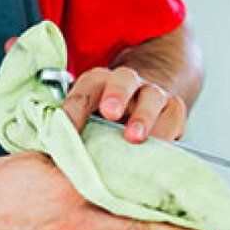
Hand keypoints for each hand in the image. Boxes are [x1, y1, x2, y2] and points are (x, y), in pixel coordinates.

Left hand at [62, 65, 186, 143]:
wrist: (142, 103)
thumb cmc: (105, 118)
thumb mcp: (86, 117)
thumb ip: (72, 129)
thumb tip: (55, 151)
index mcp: (99, 81)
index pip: (85, 88)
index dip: (75, 107)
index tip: (66, 129)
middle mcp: (128, 81)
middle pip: (123, 79)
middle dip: (116, 94)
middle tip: (109, 113)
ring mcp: (153, 93)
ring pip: (152, 97)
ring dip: (144, 116)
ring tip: (134, 137)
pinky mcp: (174, 110)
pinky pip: (174, 118)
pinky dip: (167, 133)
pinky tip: (159, 147)